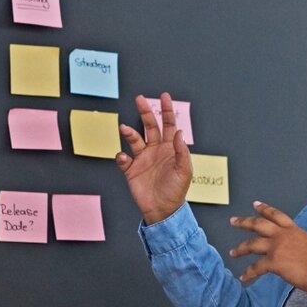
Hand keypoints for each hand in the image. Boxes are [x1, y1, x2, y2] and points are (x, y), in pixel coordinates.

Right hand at [116, 93, 191, 224]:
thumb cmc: (176, 191)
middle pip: (150, 126)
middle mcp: (156, 150)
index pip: (169, 125)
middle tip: (140, 98)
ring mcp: (143, 159)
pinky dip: (121, 157)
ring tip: (124, 128)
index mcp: (170, 148)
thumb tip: (179, 132)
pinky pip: (123, 159)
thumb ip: (182, 152)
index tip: (164, 96)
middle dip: (145, 112)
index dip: (166, 110)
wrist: (163, 210)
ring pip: (134, 139)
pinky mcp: (131, 170)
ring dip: (129, 133)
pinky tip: (124, 159)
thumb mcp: (184, 171)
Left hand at [229, 201, 306, 290]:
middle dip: (244, 222)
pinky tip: (243, 278)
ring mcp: (276, 247)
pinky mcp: (273, 262)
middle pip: (258, 224)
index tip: (255, 204)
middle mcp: (282, 235)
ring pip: (251, 244)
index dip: (264, 209)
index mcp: (293, 230)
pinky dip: (248, 273)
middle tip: (233, 221)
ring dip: (240, 249)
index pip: (276, 215)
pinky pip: (255, 267)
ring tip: (232, 252)